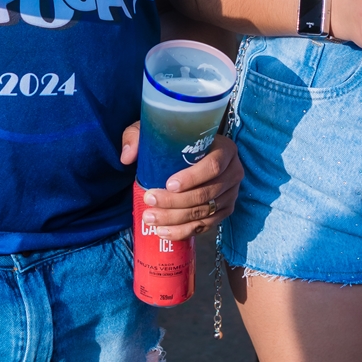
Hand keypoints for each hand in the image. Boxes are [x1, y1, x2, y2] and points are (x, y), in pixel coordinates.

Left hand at [121, 124, 242, 240]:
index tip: (169, 184)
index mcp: (225, 150)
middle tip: (149, 200)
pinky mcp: (224, 211)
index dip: (192, 178)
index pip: (213, 167)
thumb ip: (139, 136)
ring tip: (151, 218)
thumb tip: (127, 157)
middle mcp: (233, 173)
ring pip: (204, 212)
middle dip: (175, 202)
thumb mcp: (158, 130)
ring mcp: (230, 194)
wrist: (195, 152)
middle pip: (206, 193)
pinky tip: (163, 231)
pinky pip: (205, 226)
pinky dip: (183, 231)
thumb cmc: (177, 140)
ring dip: (175, 219)